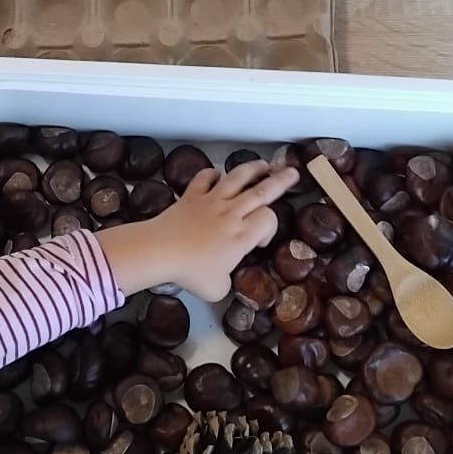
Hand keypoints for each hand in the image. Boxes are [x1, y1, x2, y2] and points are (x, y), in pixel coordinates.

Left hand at [97, 159, 298, 302]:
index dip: (271, 228)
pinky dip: (212, 173)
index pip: (269, 219)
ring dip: (252, 169)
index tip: (260, 242)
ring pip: (237, 178)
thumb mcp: (217, 289)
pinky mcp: (191, 196)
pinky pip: (204, 179)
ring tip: (264, 164)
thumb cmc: (190, 271)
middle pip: (262, 191)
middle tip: (292, 173)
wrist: (159, 250)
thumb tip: (224, 276)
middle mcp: (232, 213)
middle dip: (280, 181)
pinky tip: (216, 173)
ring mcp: (211, 201)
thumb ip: (227, 281)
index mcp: (242, 235)